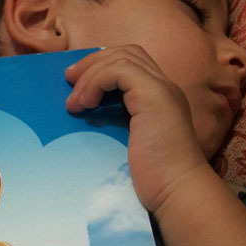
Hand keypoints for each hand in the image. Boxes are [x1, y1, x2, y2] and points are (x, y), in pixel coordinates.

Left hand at [65, 46, 208, 212]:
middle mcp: (165, 88)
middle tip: (68, 80)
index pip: (132, 64)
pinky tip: (85, 104)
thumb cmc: (154, 181)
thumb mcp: (129, 146)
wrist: (177, 193)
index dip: (102, 68)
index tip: (78, 87)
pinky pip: (119, 70)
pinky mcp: (154, 97)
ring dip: (90, 75)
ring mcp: (161, 90)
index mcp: (160, 100)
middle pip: (126, 53)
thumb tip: (86, 117)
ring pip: (121, 58)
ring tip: (73, 103)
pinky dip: (96, 81)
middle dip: (93, 62)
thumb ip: (117, 126)